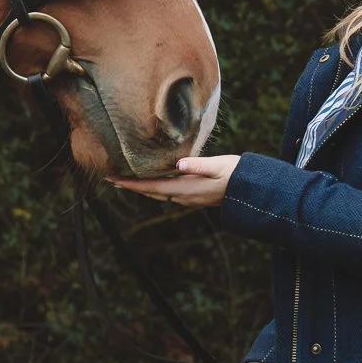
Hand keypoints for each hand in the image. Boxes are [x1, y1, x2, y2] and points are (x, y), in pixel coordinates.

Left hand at [106, 153, 237, 207]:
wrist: (251, 191)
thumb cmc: (237, 174)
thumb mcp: (219, 166)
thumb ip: (199, 165)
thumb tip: (180, 164)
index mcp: (186, 188)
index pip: (151, 187)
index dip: (131, 184)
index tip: (112, 179)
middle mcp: (184, 196)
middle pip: (150, 192)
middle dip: (130, 186)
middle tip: (110, 178)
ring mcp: (188, 198)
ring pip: (158, 193)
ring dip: (140, 187)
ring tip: (125, 179)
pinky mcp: (193, 195)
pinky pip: (167, 192)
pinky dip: (154, 187)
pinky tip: (151, 180)